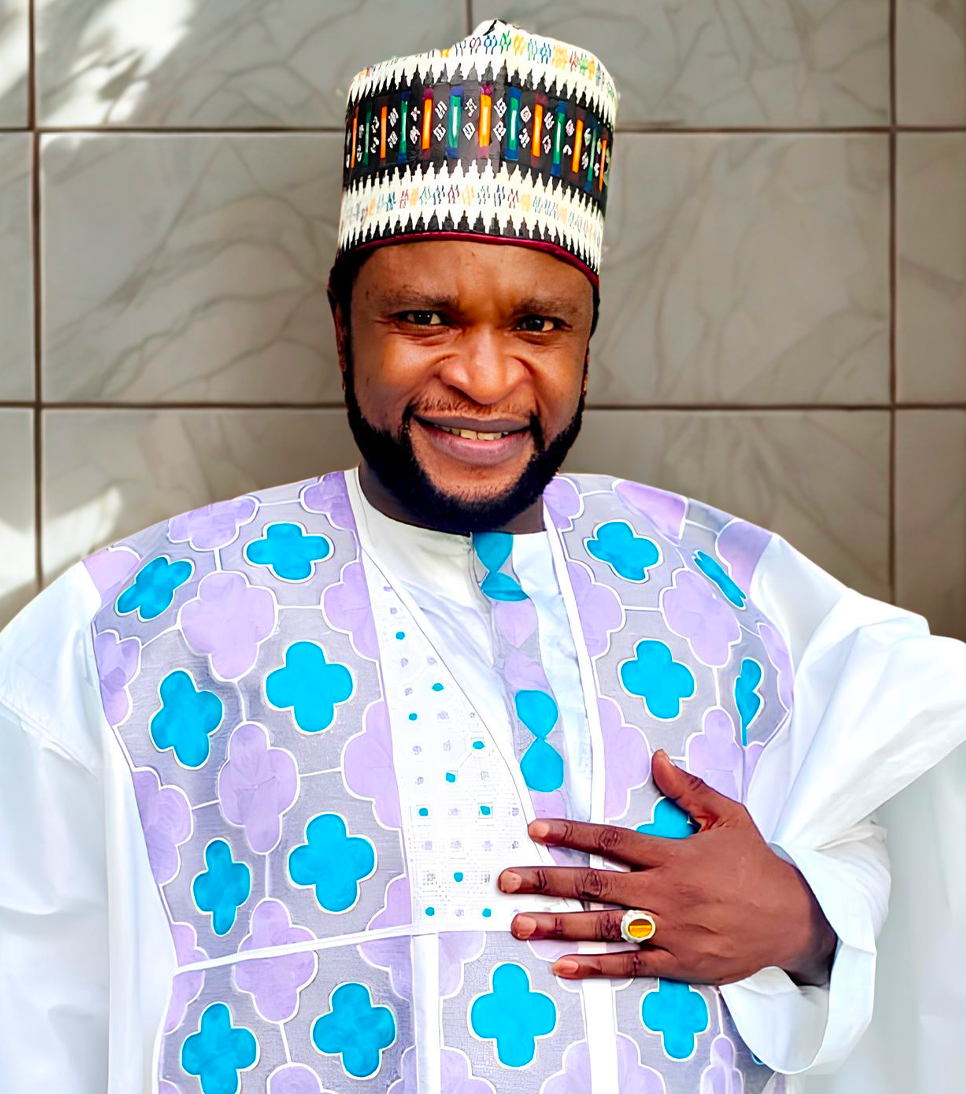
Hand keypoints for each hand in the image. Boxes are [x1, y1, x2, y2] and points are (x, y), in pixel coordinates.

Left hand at [498, 750, 836, 985]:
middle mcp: (664, 893)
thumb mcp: (730, 817)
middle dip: (546, 881)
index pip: (611, 840)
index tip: (535, 829)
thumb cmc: (757, 865)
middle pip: (594, 884)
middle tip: (506, 881)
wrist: (794, 919)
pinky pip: (630, 967)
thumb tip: (657, 758)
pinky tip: (562, 967)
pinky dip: (595, 968)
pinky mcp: (677, 963)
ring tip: (519, 924)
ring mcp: (668, 931)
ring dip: (558, 926)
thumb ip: (689, 790)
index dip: (571, 833)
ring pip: (603, 927)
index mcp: (673, 855)